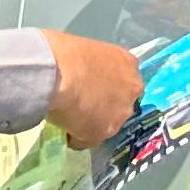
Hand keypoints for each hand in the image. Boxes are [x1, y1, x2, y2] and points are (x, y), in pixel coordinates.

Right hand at [40, 30, 144, 149]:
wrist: (58, 74)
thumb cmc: (64, 52)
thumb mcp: (84, 49)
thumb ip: (92, 65)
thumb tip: (80, 75)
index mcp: (128, 63)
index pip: (123, 77)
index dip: (106, 83)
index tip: (91, 85)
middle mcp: (131, 89)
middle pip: (120, 101)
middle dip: (105, 104)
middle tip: (81, 102)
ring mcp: (119, 114)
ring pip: (106, 123)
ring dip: (91, 122)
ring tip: (68, 118)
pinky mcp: (102, 134)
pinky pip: (87, 140)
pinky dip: (76, 137)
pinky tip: (62, 130)